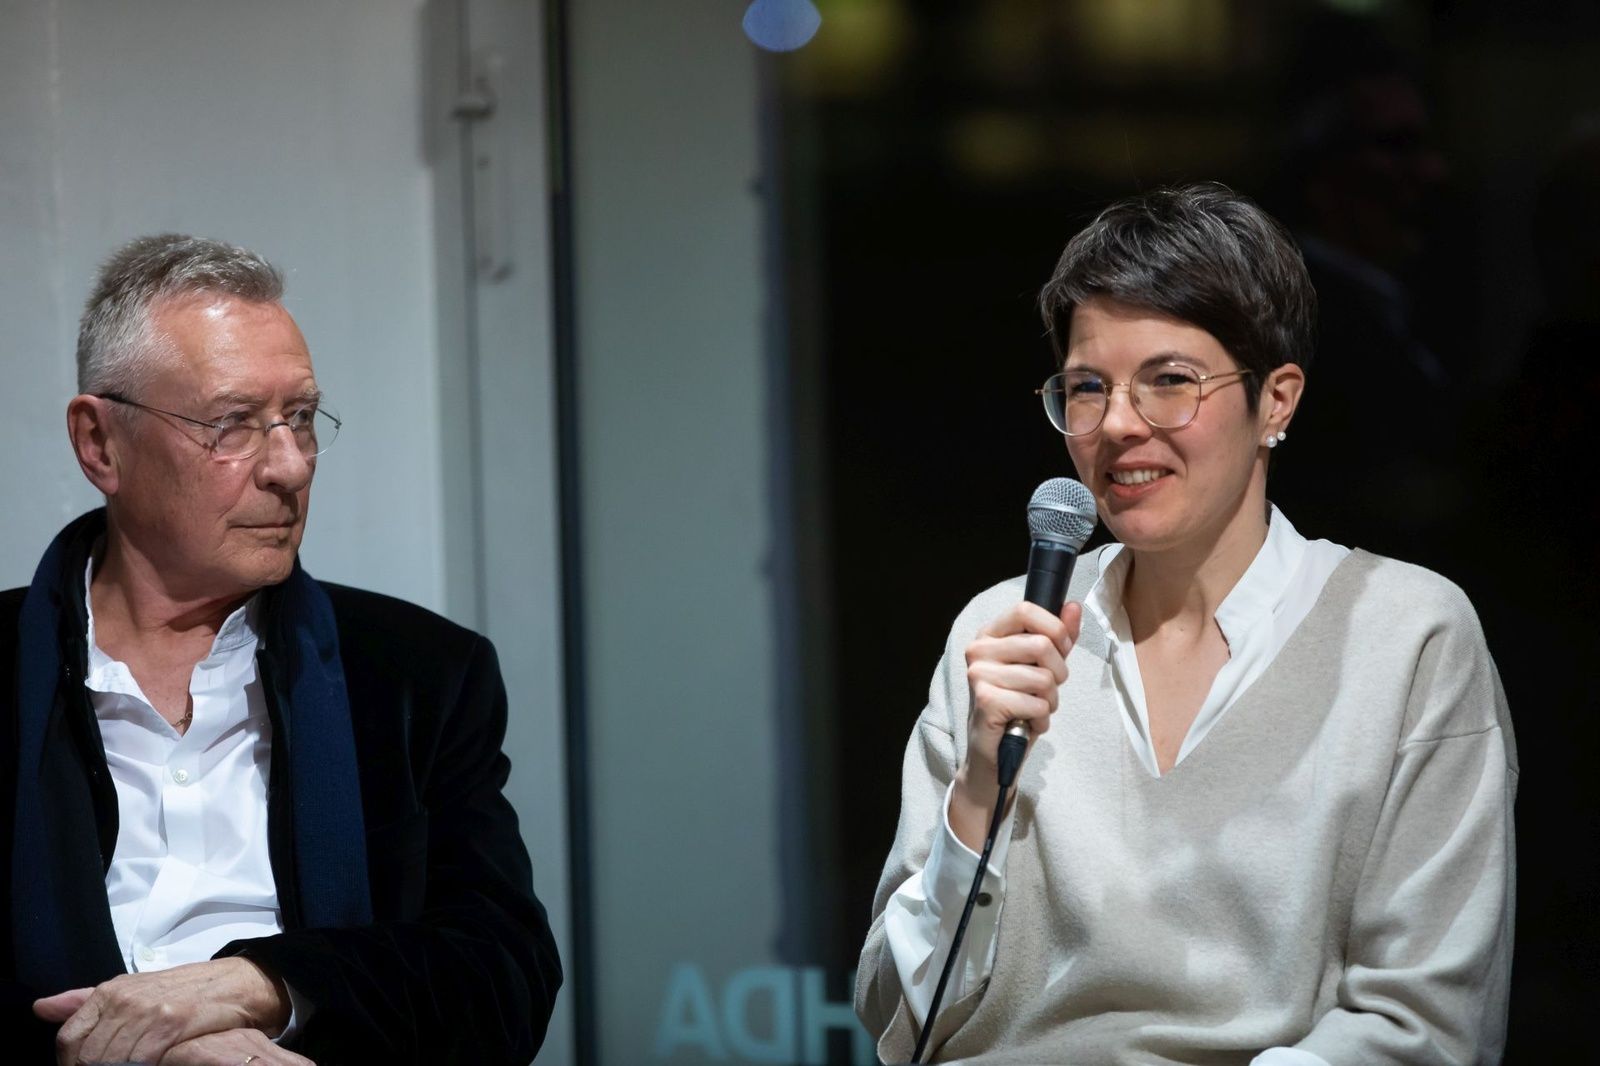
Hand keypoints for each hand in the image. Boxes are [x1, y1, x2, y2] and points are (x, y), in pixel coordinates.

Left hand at [34, 957, 289, 1065]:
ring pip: (113, 1061)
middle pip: (89, 1056)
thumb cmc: (183, 992)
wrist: (237, 984)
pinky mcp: (174, 1025)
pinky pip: (142, 1060)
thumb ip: (84, 1001)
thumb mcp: (132, 990)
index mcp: (110, 991)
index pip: (69, 1039)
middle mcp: (126, 999)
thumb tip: (40, 1008)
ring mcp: (150, 1011)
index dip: (72, 1065)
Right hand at [951, 600, 1080, 849]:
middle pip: (1041, 645)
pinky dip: (1041, 718)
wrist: (995, 754)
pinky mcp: (986, 702)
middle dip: (1058, 673)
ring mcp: (978, 676)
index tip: (1060, 650)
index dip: (1054, 629)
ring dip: (1050, 700)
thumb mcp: (1042, 667)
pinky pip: (1038, 703)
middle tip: (1047, 690)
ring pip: (1044, 678)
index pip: (1026, 610)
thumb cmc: (1018, 706)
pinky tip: (1026, 723)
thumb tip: (1074, 606)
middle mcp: (977, 650)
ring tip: (1034, 709)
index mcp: (989, 634)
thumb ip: (1057, 637)